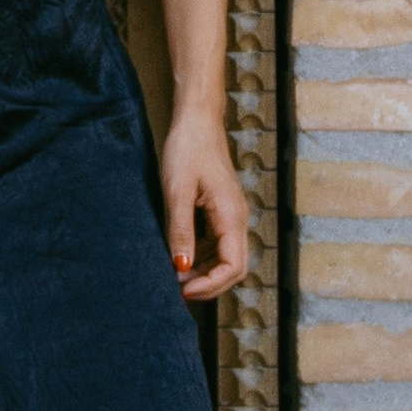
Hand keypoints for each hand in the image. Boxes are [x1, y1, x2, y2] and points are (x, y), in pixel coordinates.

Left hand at [162, 107, 248, 303]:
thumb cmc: (187, 150)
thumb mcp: (177, 191)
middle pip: (234, 268)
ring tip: (174, 276)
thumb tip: (181, 268)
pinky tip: (179, 256)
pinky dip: (201, 256)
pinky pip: (216, 244)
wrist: (196, 120)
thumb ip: (180, 231)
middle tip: (177, 290)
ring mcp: (230, 215)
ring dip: (203, 272)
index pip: (233, 267)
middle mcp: (237, 219)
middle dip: (208, 284)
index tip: (182, 290)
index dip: (210, 285)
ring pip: (225, 258)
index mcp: (232, 216)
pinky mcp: (221, 210)